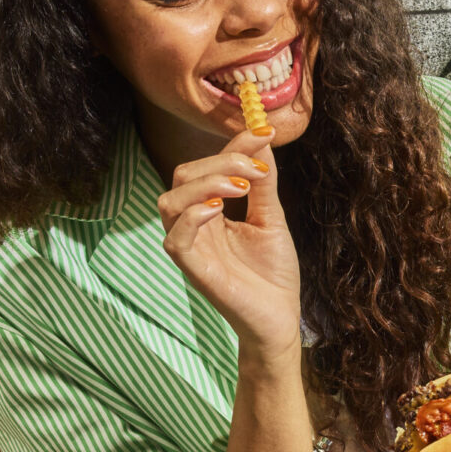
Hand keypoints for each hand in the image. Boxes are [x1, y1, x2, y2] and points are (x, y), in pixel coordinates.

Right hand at [157, 133, 300, 360]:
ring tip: (240, 187)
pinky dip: (193, 217)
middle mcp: (193, 226)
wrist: (280, 318)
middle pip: (182, 176)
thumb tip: (262, 139)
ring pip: (169, 201)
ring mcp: (191, 248)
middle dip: (219, 163)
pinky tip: (219, 211)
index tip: (263, 133)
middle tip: (257, 170)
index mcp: (208, 212)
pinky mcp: (193, 271)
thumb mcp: (271, 219)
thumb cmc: (273, 273)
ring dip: (204, 184)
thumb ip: (263, 184)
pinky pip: (175, 239)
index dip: (232, 147)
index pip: (206, 167)